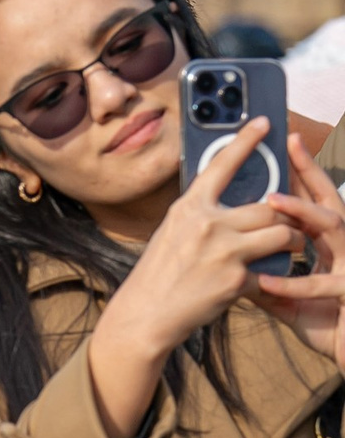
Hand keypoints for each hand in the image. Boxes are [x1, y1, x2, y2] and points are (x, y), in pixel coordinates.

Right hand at [85, 119, 289, 437]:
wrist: (145, 315)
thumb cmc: (158, 275)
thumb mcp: (172, 233)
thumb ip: (201, 216)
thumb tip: (228, 207)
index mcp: (189, 207)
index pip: (222, 164)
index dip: (247, 140)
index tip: (266, 122)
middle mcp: (208, 224)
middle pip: (271, 205)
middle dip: (287, 214)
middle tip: (290, 221)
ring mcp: (224, 252)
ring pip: (282, 235)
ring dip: (292, 242)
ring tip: (288, 248)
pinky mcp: (236, 280)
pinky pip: (269, 272)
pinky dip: (268, 278)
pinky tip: (258, 283)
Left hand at [252, 135, 344, 371]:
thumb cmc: (328, 325)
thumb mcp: (290, 300)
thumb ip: (265, 279)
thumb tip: (234, 264)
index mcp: (334, 247)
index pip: (317, 204)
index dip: (303, 176)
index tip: (285, 145)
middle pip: (331, 204)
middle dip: (312, 175)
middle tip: (291, 146)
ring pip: (335, 231)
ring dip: (305, 216)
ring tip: (272, 205)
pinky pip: (326, 285)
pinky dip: (296, 284)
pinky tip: (267, 281)